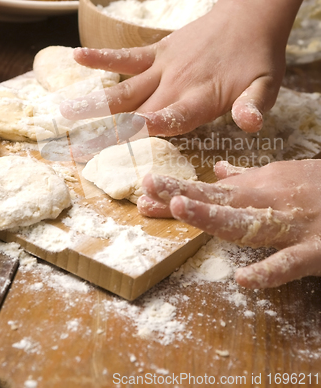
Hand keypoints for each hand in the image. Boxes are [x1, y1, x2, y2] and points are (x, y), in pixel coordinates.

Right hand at [60, 0, 285, 136]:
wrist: (250, 15)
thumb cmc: (258, 58)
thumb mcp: (268, 86)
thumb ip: (254, 106)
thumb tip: (248, 124)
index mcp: (202, 97)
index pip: (172, 117)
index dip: (150, 127)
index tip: (124, 137)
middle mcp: (177, 82)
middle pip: (139, 112)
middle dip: (110, 132)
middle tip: (80, 149)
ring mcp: (164, 65)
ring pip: (126, 89)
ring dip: (97, 103)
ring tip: (67, 112)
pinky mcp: (159, 51)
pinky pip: (127, 56)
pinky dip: (102, 57)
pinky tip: (77, 56)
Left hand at [138, 159, 320, 288]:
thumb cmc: (318, 187)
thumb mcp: (281, 177)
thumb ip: (247, 177)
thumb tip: (218, 171)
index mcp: (260, 187)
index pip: (211, 189)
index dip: (178, 188)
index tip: (146, 186)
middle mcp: (269, 202)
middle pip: (220, 200)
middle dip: (183, 195)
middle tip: (148, 190)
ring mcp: (290, 225)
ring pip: (248, 223)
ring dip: (215, 217)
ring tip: (182, 210)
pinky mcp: (314, 250)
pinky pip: (289, 263)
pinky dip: (269, 271)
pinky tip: (245, 279)